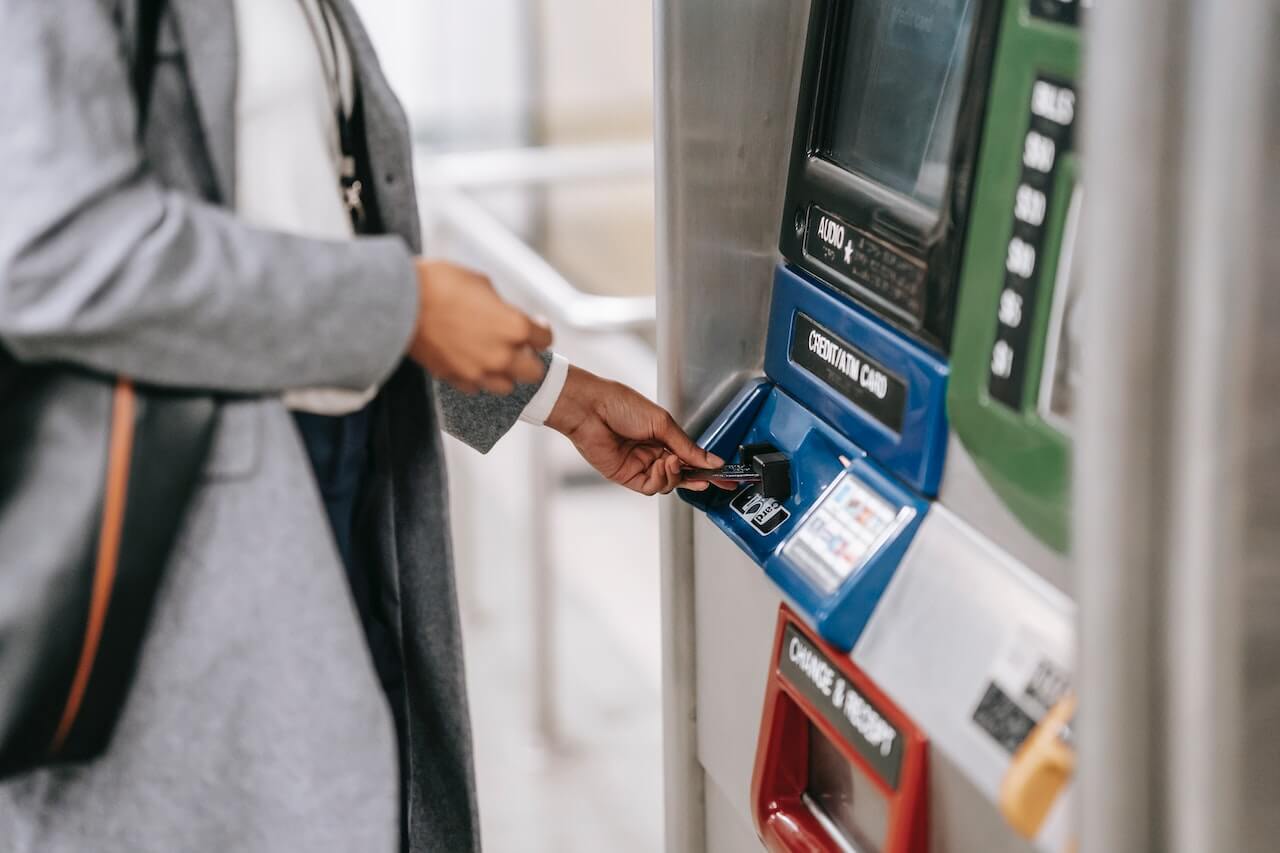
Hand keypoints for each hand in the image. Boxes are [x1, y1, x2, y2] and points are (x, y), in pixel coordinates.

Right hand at [407, 259, 552, 394]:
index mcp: (515, 327)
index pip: (545, 339)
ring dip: (505, 373)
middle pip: (534, 372)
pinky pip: (476, 388)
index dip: (540, 329)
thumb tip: (505, 315)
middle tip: (518, 346)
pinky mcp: (455, 379)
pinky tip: (469, 362)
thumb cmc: (442, 284)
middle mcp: (502, 355)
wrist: (400, 301)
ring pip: (506, 386)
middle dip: (529, 358)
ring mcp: (478, 372)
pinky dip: (476, 378)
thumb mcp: (482, 284)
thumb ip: (502, 307)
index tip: (533, 324)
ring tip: (493, 358)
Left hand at [546, 366, 724, 495]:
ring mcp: (640, 465)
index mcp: (663, 436)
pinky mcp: (627, 476)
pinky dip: (661, 479)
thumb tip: (711, 460)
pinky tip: (660, 465)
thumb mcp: (662, 423)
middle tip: (709, 478)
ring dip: (675, 475)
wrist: (591, 409)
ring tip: (671, 460)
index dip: (707, 467)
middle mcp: (653, 452)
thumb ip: (688, 447)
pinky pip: (651, 487)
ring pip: (668, 483)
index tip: (725, 476)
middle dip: (696, 476)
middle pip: (682, 474)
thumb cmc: (619, 404)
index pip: (690, 456)